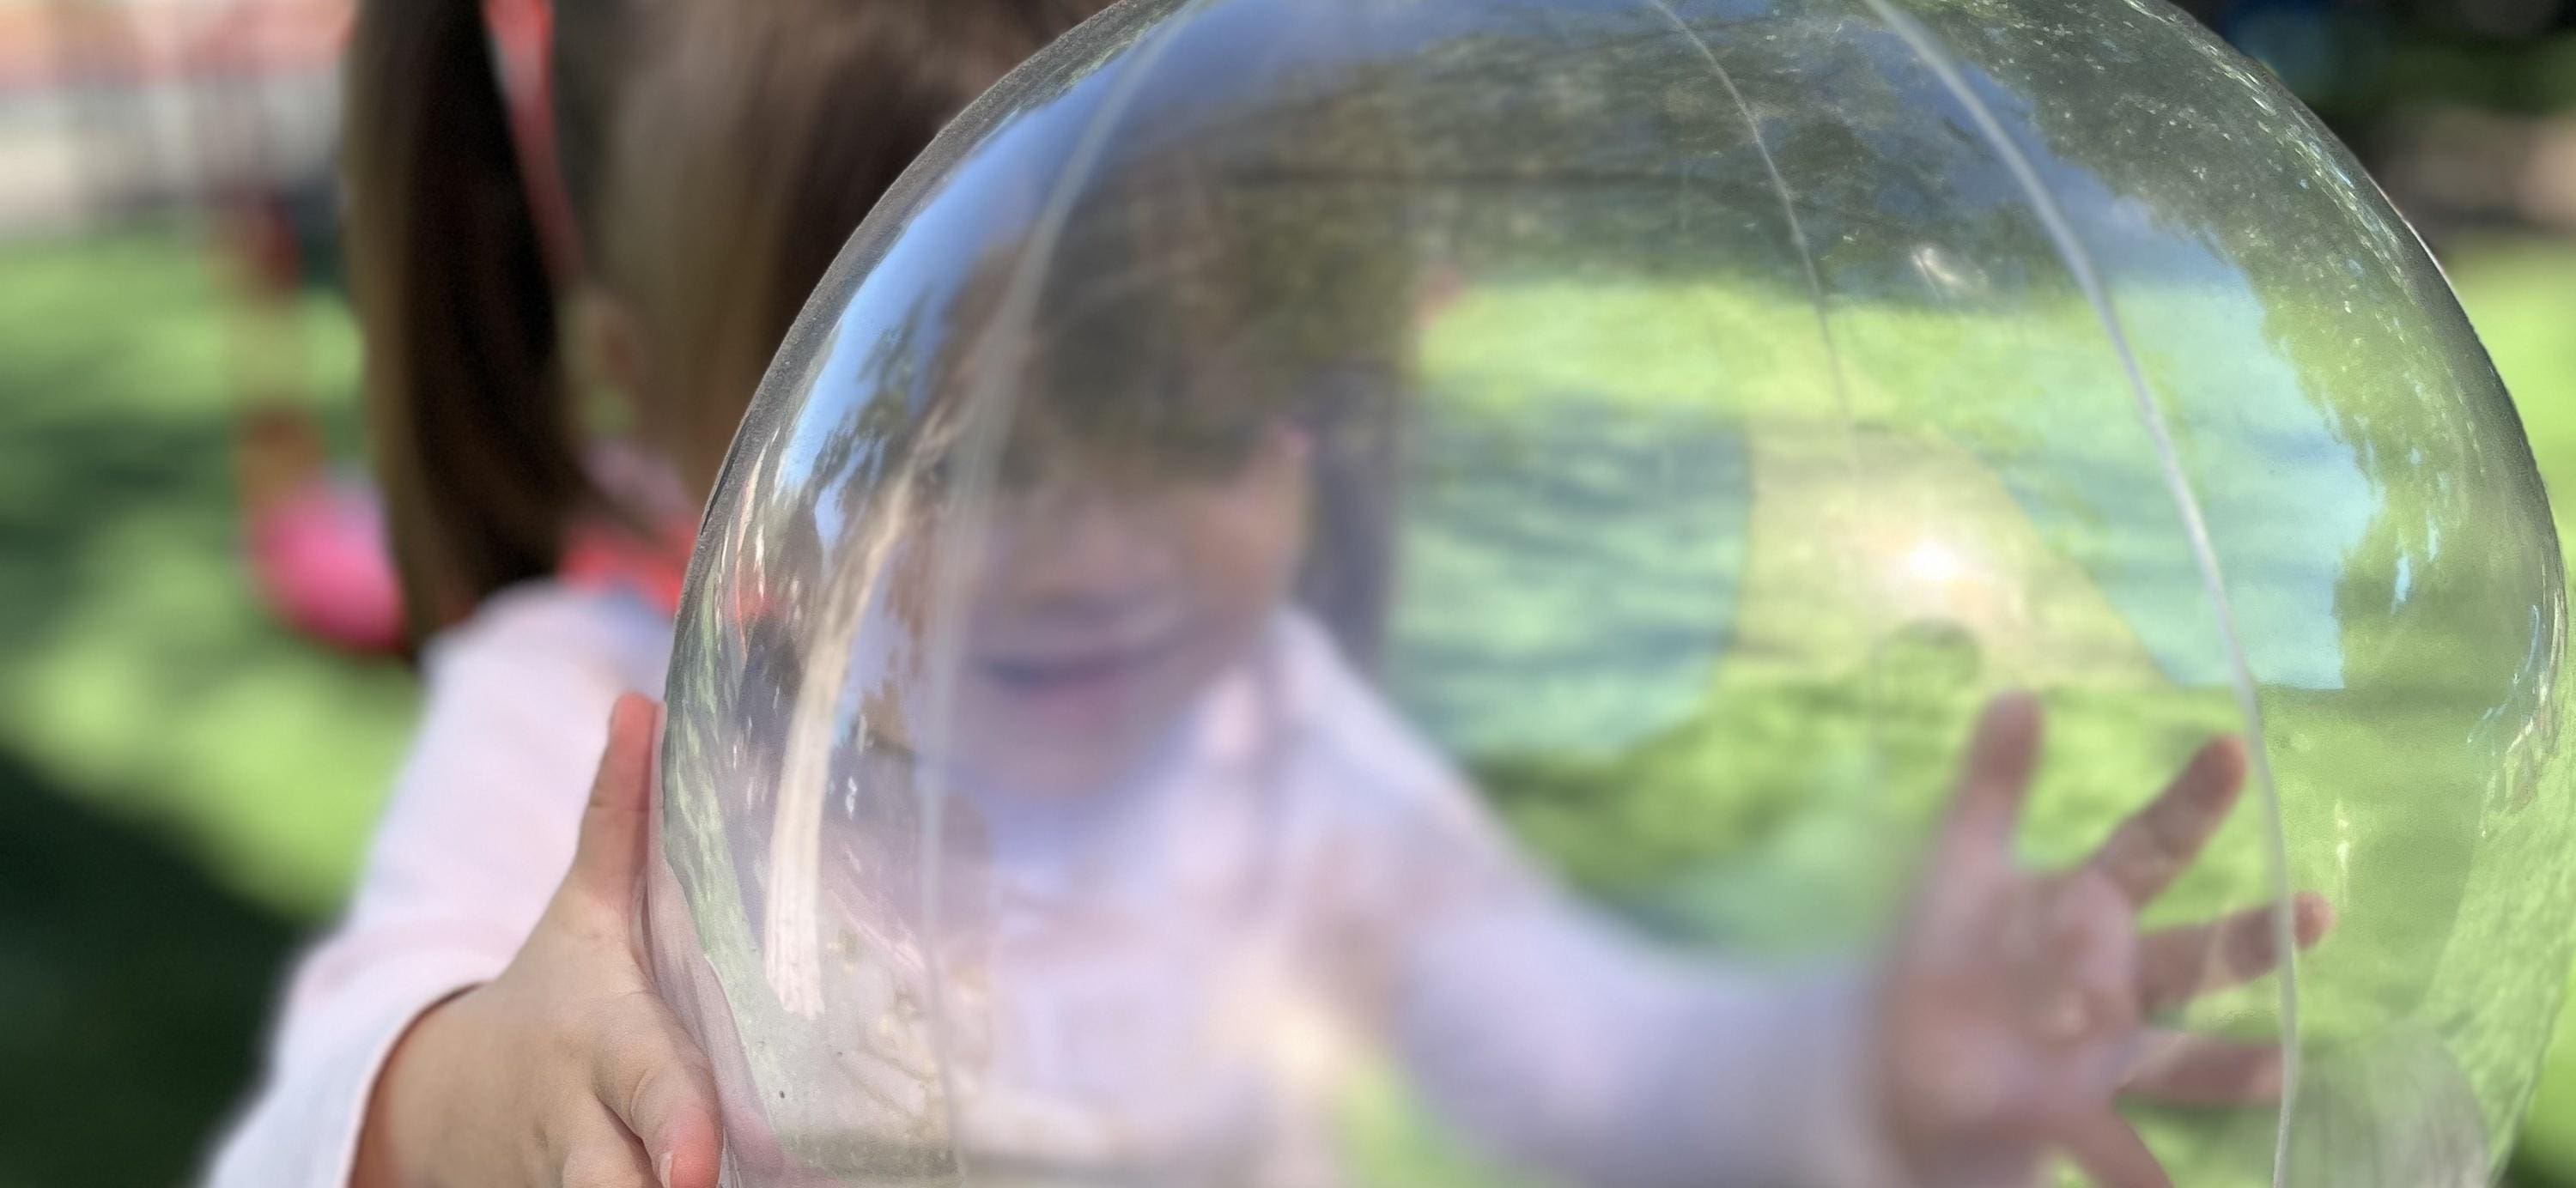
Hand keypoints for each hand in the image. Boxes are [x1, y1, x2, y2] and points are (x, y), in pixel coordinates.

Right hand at [353, 695, 723, 1187]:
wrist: (444, 1102)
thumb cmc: (556, 992)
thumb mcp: (580, 909)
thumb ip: (615, 818)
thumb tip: (639, 702)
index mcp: (603, 1044)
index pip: (647, 1087)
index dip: (674, 1130)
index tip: (699, 1165)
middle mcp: (590, 1129)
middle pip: (618, 1184)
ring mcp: (578, 1187)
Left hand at [1877, 695, 2332, 1187]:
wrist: (1907, 1057)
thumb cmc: (1945, 950)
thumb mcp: (1957, 865)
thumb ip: (1991, 785)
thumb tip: (2016, 695)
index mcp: (2091, 904)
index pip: (2152, 846)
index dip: (2191, 799)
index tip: (2232, 748)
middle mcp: (2119, 978)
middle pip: (2195, 953)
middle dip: (2251, 939)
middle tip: (2313, 911)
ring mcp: (2107, 1051)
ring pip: (2179, 1056)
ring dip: (2228, 1063)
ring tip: (2279, 1067)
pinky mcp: (2074, 1115)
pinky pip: (2115, 1147)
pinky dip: (2138, 1171)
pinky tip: (2161, 1187)